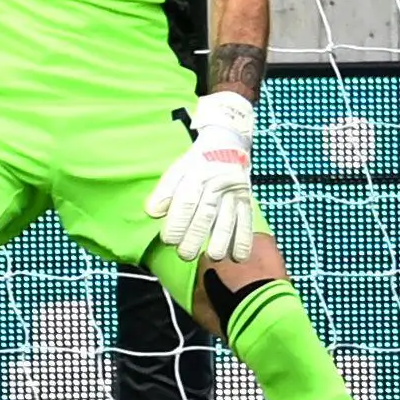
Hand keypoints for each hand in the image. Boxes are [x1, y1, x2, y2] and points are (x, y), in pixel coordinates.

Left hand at [148, 90, 259, 264]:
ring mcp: (234, 192)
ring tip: (211, 256)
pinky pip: (247, 221)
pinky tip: (237, 256)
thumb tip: (152, 212)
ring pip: (228, 219)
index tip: (168, 240)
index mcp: (196, 175)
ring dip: (220, 241)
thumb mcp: (177, 169)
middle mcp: (217, 183)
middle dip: (195, 237)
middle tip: (185, 255)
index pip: (185, 201)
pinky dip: (244, 240)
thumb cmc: (198, 161)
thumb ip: (165, 190)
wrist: (228, 143)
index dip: (177, 222)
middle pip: (206, 214)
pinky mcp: (247, 200)